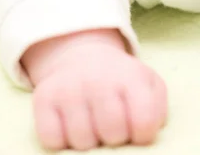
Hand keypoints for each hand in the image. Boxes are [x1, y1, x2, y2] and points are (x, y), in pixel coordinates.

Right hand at [22, 30, 166, 150]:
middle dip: (116, 138)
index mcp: (131, 77)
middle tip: (114, 127)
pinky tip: (72, 126)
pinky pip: (52, 141)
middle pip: (113, 134)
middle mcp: (99, 79)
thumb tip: (147, 134)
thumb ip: (157, 109)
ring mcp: (69, 88)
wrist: (83, 57)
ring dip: (90, 141)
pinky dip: (62, 141)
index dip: (143, 135)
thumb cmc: (122, 80)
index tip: (138, 131)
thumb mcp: (149, 85)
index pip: (143, 122)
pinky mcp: (43, 99)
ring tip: (94, 125)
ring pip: (82, 141)